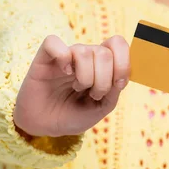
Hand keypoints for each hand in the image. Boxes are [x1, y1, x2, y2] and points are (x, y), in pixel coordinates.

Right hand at [13, 35, 129, 137]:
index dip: (124, 63)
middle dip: (103, 80)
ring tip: (78, 88)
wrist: (46, 126)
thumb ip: (114, 90)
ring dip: (85, 77)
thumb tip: (119, 76)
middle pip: (104, 53)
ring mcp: (66, 55)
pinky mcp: (44, 57)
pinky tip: (64, 72)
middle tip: (94, 94)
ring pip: (84, 51)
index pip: (118, 44)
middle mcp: (85, 56)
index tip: (118, 85)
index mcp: (102, 64)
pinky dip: (62, 57)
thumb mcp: (101, 107)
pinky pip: (53, 42)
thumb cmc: (74, 115)